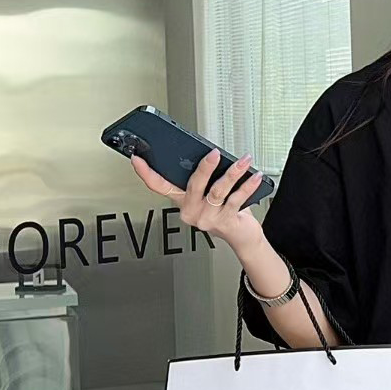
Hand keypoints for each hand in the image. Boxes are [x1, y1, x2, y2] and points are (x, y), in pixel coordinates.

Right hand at [131, 148, 263, 252]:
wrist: (241, 236)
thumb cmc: (224, 211)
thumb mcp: (207, 193)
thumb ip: (203, 179)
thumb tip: (208, 154)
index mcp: (182, 201)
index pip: (159, 186)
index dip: (146, 173)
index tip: (137, 158)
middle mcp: (192, 211)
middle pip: (194, 185)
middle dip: (205, 167)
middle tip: (214, 153)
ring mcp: (208, 218)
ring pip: (218, 191)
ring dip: (233, 173)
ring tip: (243, 161)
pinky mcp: (225, 221)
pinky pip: (236, 199)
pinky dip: (247, 186)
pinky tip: (254, 176)